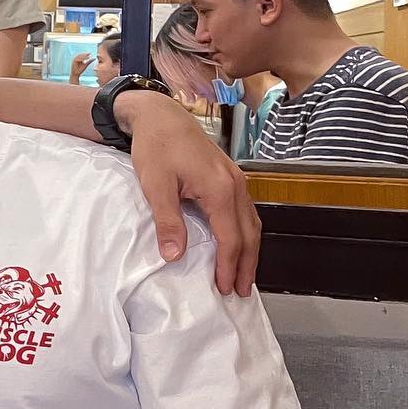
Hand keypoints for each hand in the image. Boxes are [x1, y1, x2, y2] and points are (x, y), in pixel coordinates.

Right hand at [69, 54, 94, 83]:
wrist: (76, 74)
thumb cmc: (80, 70)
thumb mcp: (86, 64)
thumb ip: (89, 61)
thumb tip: (94, 58)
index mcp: (79, 58)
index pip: (82, 55)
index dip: (86, 54)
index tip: (90, 53)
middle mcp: (76, 58)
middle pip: (80, 55)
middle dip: (85, 54)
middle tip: (89, 54)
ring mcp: (74, 59)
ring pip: (79, 56)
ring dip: (83, 56)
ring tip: (88, 57)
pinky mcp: (73, 61)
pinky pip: (77, 59)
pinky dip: (81, 59)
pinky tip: (84, 59)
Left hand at [119, 91, 259, 296]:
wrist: (160, 116)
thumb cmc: (155, 148)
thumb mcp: (155, 186)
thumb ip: (167, 221)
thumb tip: (174, 256)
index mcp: (220, 189)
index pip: (231, 238)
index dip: (229, 266)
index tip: (225, 289)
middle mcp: (235, 185)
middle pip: (249, 234)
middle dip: (247, 265)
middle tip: (242, 292)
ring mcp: (236, 179)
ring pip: (251, 222)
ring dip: (250, 250)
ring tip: (244, 275)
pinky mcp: (230, 176)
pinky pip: (245, 211)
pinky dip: (245, 233)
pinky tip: (238, 244)